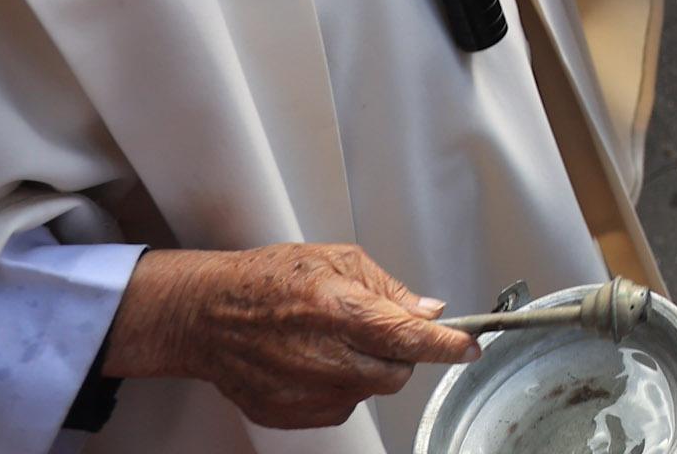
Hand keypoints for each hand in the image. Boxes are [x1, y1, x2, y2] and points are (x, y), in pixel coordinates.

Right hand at [100, 244, 474, 430]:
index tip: (468, 349)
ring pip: (369, 391)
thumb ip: (388, 290)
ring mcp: (307, 392)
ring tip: (332, 340)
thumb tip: (429, 310)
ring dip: (367, 369)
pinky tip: (314, 360)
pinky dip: (340, 386)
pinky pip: (339, 406)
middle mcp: (325, 357)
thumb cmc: (268, 280)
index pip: (409, 338)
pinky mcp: (291, 414)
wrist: (208, 316)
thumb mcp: (336, 261)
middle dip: (400, 354)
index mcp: (339, 311)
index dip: (446, 346)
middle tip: (376, 329)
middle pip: (396, 373)